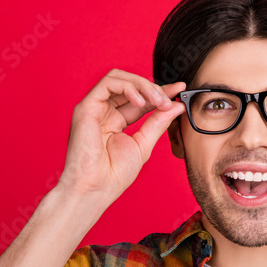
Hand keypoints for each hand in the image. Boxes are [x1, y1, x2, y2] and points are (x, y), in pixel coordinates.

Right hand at [58, 70, 185, 200]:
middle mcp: (104, 111)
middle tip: (169, 100)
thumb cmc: (114, 174)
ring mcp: (94, 108)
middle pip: (130, 85)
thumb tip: (176, 106)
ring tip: (158, 101)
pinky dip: (128, 87)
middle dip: (154, 88)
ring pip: (119, 78)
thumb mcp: (143, 144)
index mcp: (116, 120)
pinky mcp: (86, 107)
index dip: (160, 92)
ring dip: (143, 85)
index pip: (141, 99)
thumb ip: (158, 123)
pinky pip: (108, 83)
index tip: (180, 89)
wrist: (96, 188)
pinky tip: (141, 101)